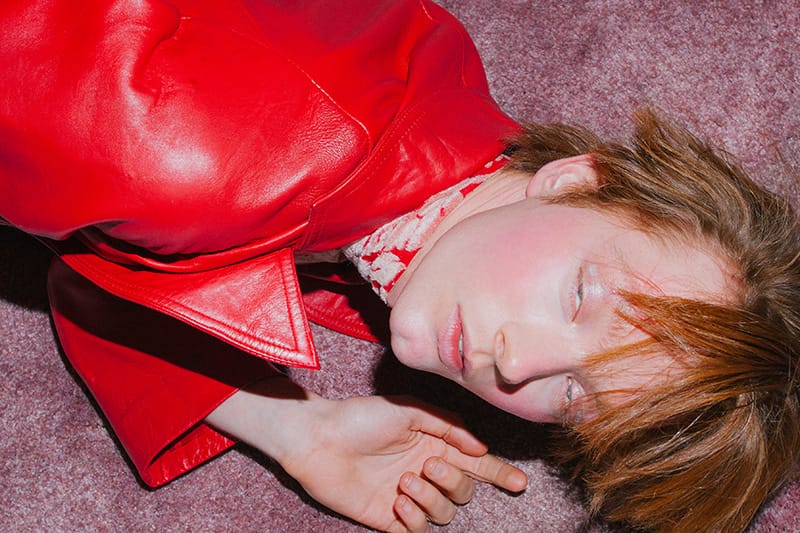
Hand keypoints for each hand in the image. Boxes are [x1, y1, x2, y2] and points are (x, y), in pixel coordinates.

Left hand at [281, 395, 527, 532]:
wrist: (319, 439)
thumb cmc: (360, 418)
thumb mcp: (408, 410)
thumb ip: (447, 426)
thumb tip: (479, 446)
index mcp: (432, 445)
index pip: (474, 463)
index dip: (498, 473)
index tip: (519, 482)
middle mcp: (423, 471)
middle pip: (462, 490)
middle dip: (454, 482)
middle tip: (428, 467)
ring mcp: (406, 496)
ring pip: (443, 513)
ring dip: (431, 500)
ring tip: (405, 482)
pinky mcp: (387, 517)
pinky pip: (417, 531)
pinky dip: (415, 520)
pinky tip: (398, 501)